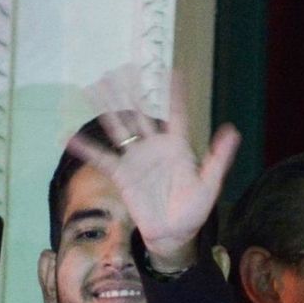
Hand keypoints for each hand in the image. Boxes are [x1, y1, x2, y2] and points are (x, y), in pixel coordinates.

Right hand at [68, 69, 239, 269]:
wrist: (174, 234)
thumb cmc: (194, 209)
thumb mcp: (210, 183)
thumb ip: (219, 157)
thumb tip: (233, 131)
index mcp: (178, 147)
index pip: (176, 114)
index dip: (175, 93)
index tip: (172, 71)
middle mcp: (155, 147)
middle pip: (141, 114)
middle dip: (131, 92)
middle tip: (121, 68)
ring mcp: (137, 159)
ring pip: (120, 127)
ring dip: (107, 107)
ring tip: (93, 86)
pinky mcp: (122, 174)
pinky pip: (102, 158)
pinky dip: (86, 148)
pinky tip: (70, 137)